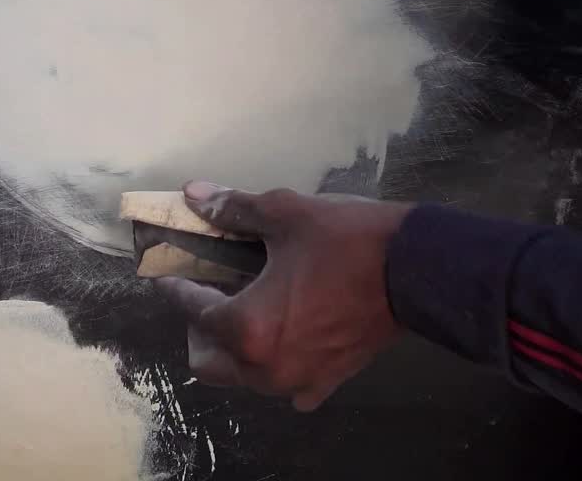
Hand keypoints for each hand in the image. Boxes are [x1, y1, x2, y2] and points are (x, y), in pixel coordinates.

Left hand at [154, 180, 413, 410]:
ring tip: (246, 308)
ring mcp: (298, 382)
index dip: (174, 285)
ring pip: (244, 376)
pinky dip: (278, 366)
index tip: (163, 270)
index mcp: (248, 328)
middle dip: (199, 327)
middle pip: (208, 361)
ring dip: (235, 348)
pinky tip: (286, 336)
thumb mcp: (286, 214)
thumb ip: (234, 209)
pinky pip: (289, 387)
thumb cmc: (348, 240)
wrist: (419, 270)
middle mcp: (266, 368)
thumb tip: (195, 195)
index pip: (192, 309)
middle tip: (210, 290)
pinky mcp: (328, 383)